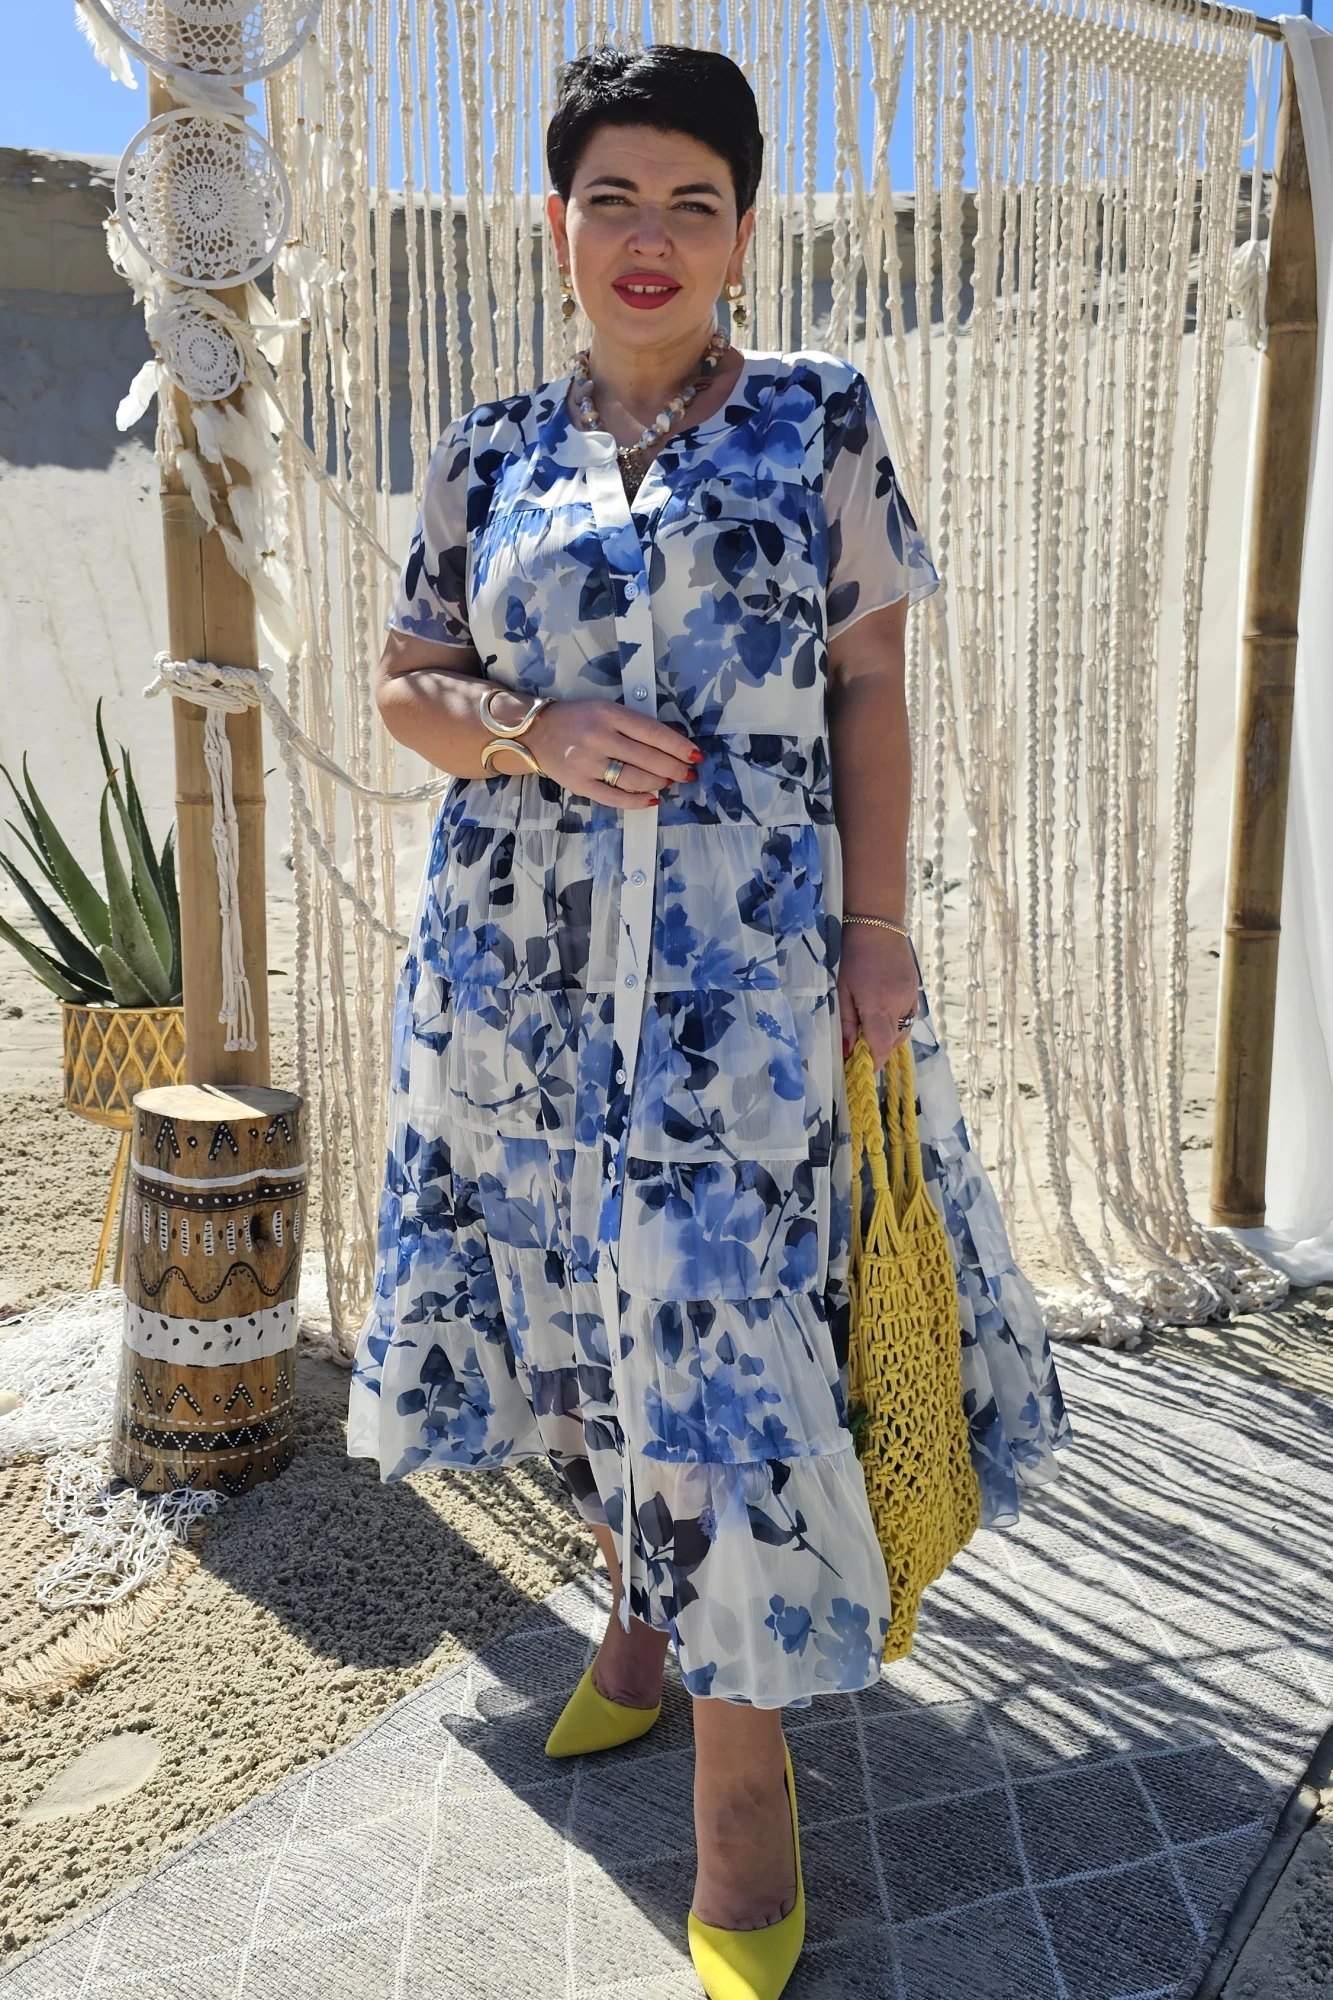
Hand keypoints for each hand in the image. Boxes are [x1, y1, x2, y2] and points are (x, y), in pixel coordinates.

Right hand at [526, 698, 699, 807]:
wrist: (535, 733)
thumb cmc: (577, 719)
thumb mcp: (605, 710)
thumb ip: (634, 725)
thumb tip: (671, 744)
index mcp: (609, 714)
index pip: (653, 732)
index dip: (678, 746)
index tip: (694, 755)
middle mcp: (599, 737)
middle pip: (647, 758)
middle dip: (673, 768)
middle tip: (686, 773)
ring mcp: (587, 763)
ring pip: (634, 779)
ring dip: (658, 783)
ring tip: (668, 782)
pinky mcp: (579, 784)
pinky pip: (614, 798)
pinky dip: (637, 801)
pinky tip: (652, 800)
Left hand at [837, 926, 917, 1067]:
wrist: (879, 928)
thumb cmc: (855, 958)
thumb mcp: (843, 991)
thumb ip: (846, 1023)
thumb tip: (847, 1051)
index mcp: (878, 1007)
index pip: (881, 1047)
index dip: (874, 1062)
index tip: (863, 1068)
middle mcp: (898, 1006)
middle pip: (893, 1043)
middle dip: (879, 1049)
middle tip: (861, 1045)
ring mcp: (911, 998)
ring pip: (904, 1031)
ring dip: (889, 1036)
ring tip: (872, 1025)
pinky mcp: (916, 992)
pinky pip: (909, 1017)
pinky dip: (898, 1022)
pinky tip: (885, 1011)